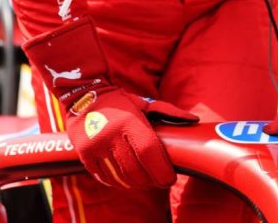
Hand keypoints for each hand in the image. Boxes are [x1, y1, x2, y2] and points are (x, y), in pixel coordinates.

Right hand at [24, 16, 197, 188]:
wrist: (84, 95)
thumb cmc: (120, 101)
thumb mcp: (143, 103)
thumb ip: (168, 112)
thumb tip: (193, 120)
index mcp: (129, 120)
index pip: (149, 152)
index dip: (162, 170)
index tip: (170, 177)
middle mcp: (111, 135)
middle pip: (136, 170)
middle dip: (152, 180)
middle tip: (160, 180)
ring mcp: (96, 147)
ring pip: (121, 178)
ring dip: (136, 183)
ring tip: (145, 179)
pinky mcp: (85, 156)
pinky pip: (105, 178)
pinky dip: (118, 182)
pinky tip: (126, 177)